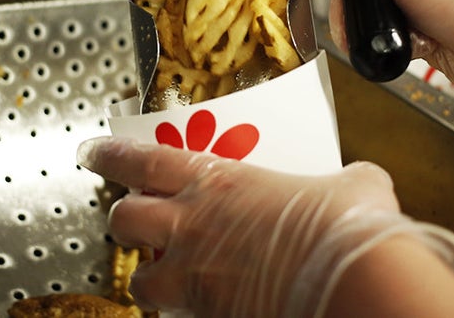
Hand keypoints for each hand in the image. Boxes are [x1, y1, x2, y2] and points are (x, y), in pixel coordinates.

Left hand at [77, 136, 453, 316]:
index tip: (93, 152)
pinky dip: (190, 311)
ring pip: (141, 280)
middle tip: (138, 218)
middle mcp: (193, 228)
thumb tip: (360, 181)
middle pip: (124, 219)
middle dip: (125, 219)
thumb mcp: (352, 185)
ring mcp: (197, 279)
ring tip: (169, 274)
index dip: (110, 154)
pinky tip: (216, 305)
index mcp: (217, 182)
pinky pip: (182, 317)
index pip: (140, 160)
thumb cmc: (347, 229)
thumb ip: (342, 178)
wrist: (353, 284)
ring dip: (150, 275)